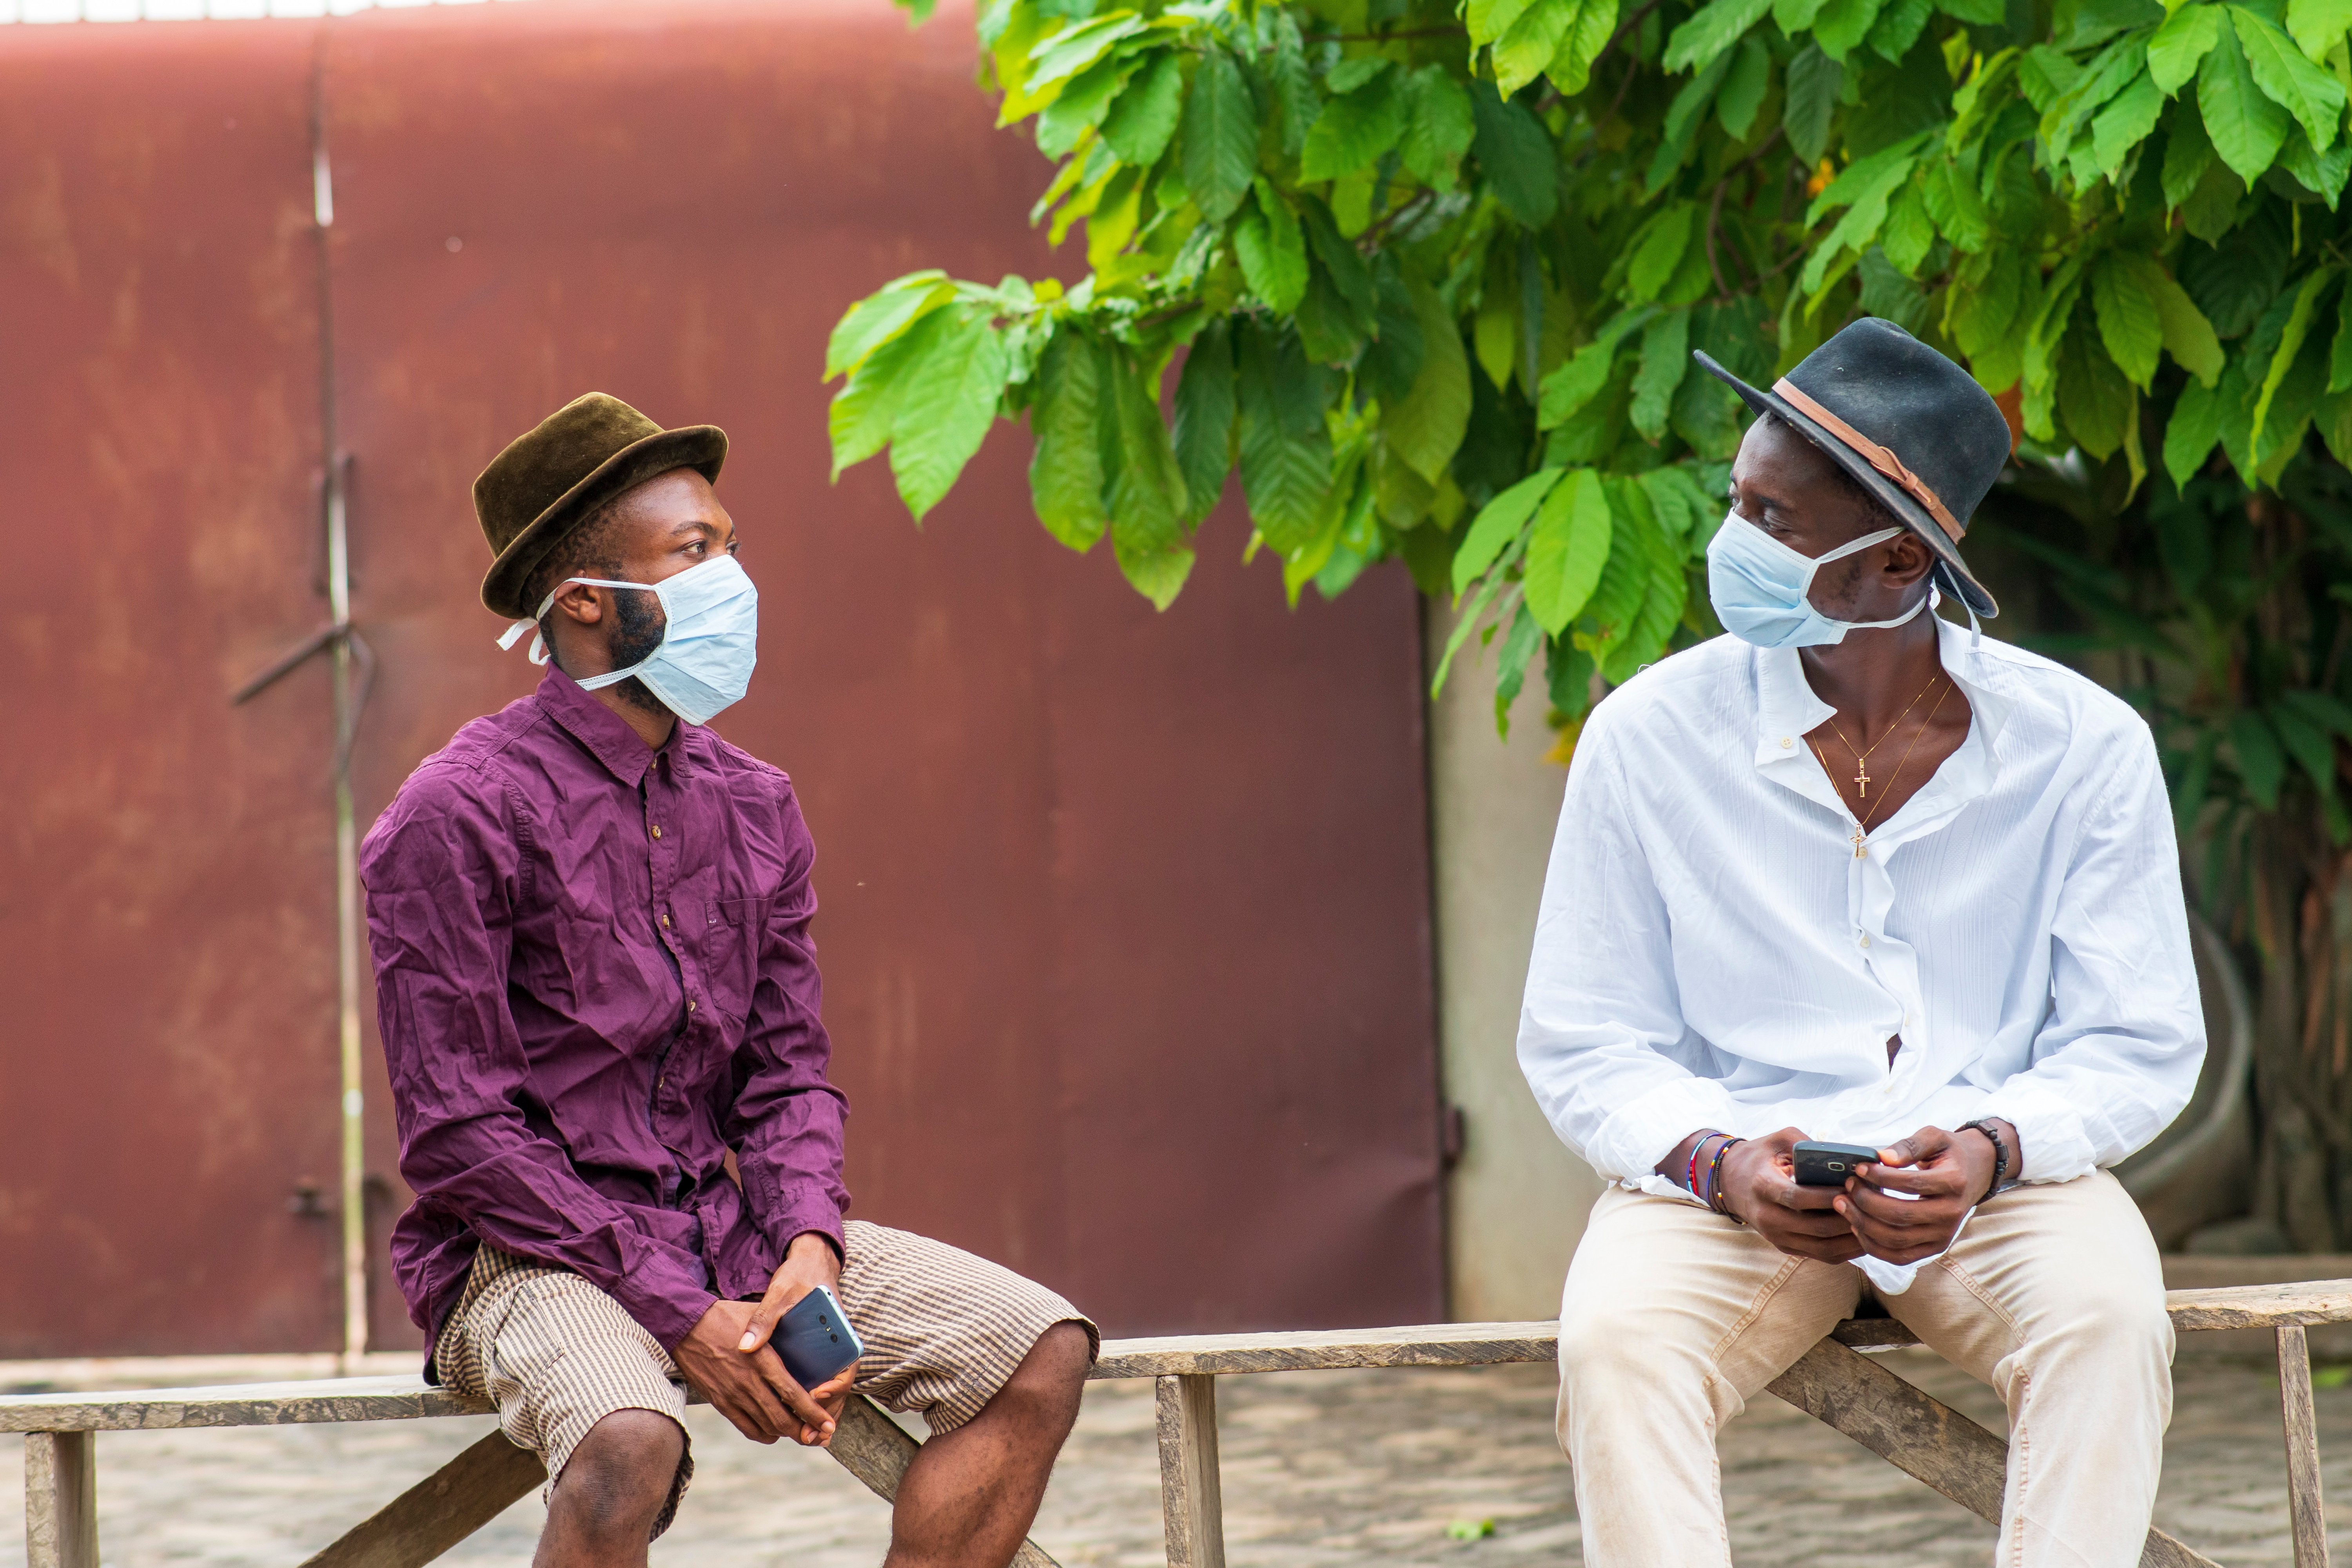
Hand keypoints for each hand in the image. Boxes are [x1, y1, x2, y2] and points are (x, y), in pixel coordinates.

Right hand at [674, 1299, 836, 1445]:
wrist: (686, 1325)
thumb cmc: (727, 1316)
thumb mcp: (758, 1317)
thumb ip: (780, 1328)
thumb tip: (808, 1328)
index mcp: (761, 1359)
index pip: (792, 1393)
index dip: (813, 1413)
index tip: (829, 1423)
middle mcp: (747, 1382)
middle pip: (781, 1418)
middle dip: (805, 1430)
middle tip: (820, 1435)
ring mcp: (732, 1395)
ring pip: (765, 1426)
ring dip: (786, 1433)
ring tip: (802, 1433)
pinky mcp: (720, 1402)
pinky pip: (745, 1427)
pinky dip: (764, 1433)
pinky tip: (774, 1431)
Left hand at [741, 1232, 858, 1440]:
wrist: (809, 1260)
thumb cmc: (798, 1277)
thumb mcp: (782, 1293)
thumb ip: (765, 1319)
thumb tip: (746, 1347)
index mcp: (839, 1332)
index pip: (846, 1368)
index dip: (834, 1388)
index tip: (815, 1396)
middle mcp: (838, 1346)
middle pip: (838, 1389)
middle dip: (826, 1414)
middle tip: (810, 1434)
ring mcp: (828, 1352)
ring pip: (829, 1392)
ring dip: (818, 1414)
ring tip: (804, 1436)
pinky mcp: (816, 1354)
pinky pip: (817, 1383)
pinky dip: (809, 1403)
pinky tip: (793, 1417)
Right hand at [1718, 1128, 1864, 1264]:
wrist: (1731, 1182)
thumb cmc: (1760, 1157)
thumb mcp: (1778, 1140)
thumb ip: (1807, 1143)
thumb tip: (1843, 1155)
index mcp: (1763, 1187)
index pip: (1798, 1198)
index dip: (1827, 1197)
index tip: (1851, 1187)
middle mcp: (1768, 1217)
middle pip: (1815, 1228)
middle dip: (1848, 1218)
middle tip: (1871, 1204)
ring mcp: (1777, 1237)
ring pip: (1823, 1247)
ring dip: (1852, 1237)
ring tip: (1873, 1221)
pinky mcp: (1786, 1247)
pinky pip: (1822, 1255)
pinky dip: (1846, 1249)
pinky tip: (1863, 1235)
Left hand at [1837, 1125, 1996, 1264]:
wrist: (1974, 1173)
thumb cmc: (1949, 1153)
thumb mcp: (1934, 1137)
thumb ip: (1909, 1145)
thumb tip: (1882, 1157)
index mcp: (1953, 1183)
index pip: (1910, 1184)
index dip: (1880, 1177)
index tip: (1859, 1168)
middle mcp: (1951, 1213)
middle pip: (1900, 1215)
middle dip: (1866, 1201)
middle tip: (1848, 1186)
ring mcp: (1944, 1235)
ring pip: (1896, 1240)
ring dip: (1863, 1224)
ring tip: (1843, 1204)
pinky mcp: (1935, 1248)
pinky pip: (1899, 1256)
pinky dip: (1873, 1245)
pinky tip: (1856, 1226)